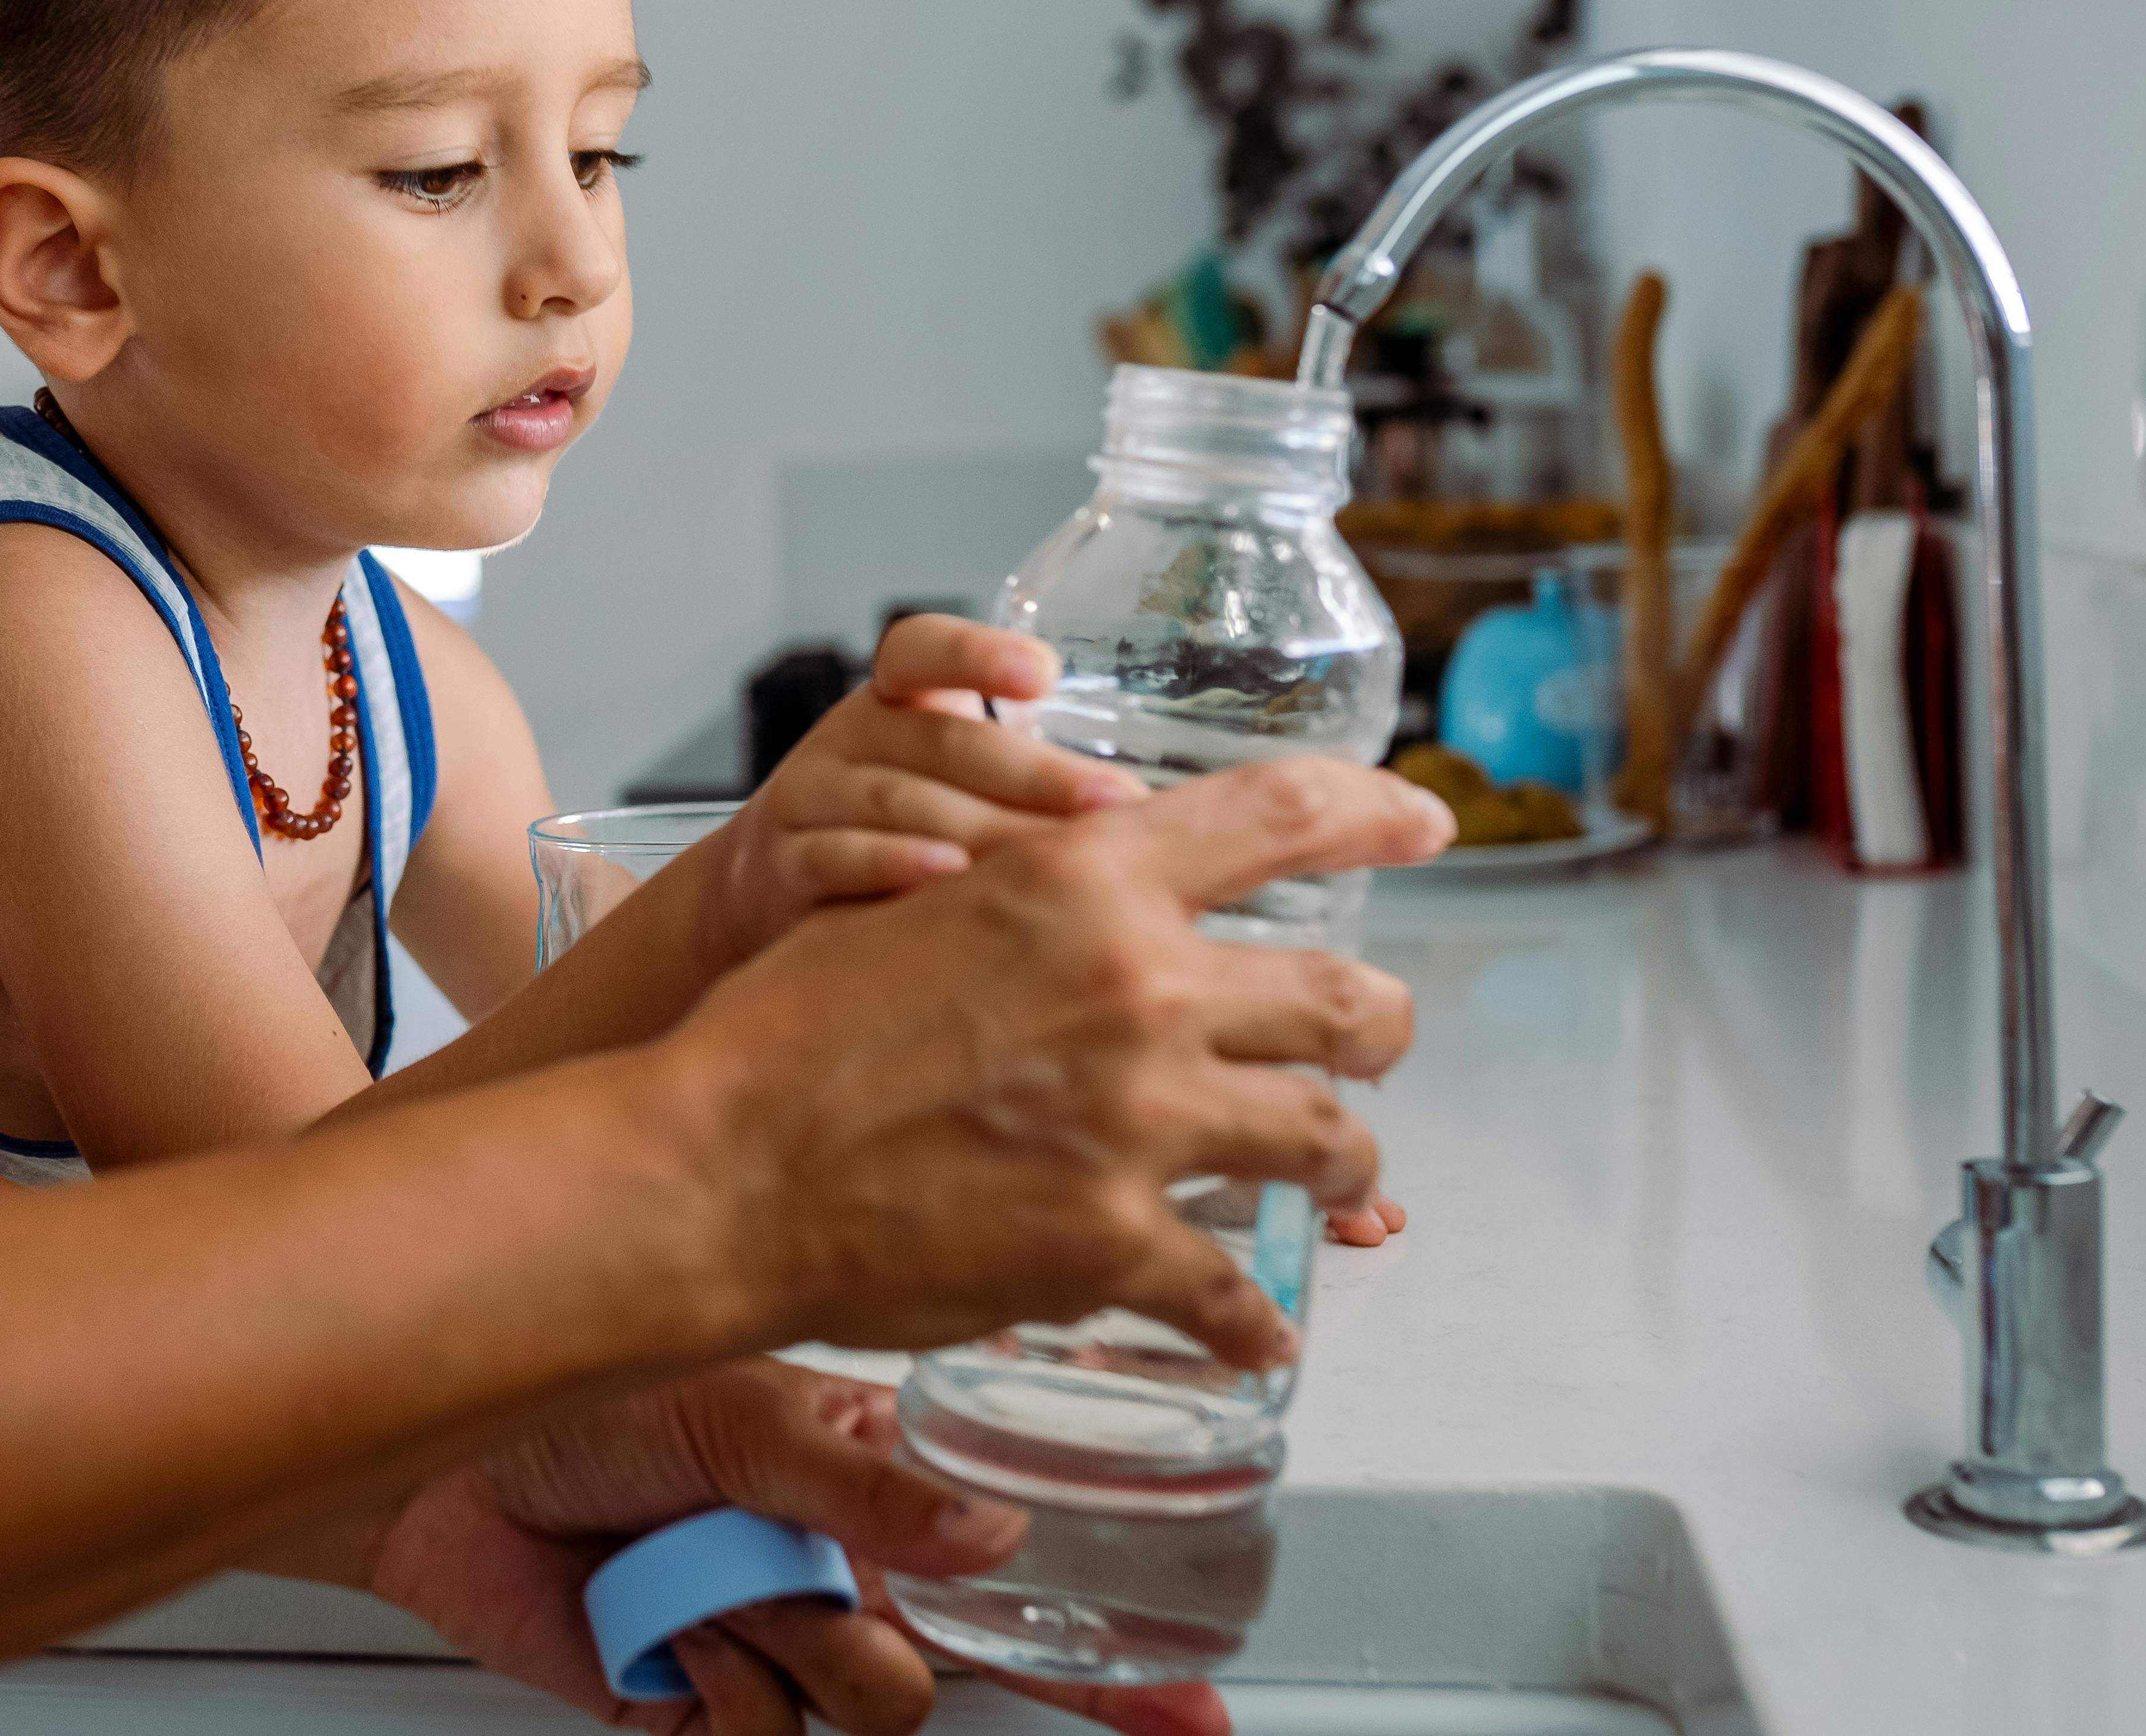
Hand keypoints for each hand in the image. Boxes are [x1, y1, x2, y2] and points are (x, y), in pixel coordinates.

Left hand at [356, 1359, 1216, 1734]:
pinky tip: (671, 1623)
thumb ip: (865, 1480)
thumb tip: (988, 1532)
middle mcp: (830, 1562)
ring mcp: (768, 1633)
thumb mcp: (738, 1410)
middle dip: (1042, 1679)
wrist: (435, 1464)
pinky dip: (720, 1680)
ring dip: (810, 1641)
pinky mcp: (695, 1703)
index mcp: (864, 1476)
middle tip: (1107, 1695)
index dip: (1103, 1619)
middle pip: (969, 1650)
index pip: (1012, 1550)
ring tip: (730, 1574)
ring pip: (875, 1697)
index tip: (1187, 1678)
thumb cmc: (573, 1395)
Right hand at [682, 757, 1449, 1362]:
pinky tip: (1260, 1335)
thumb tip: (1091, 884)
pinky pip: (1238, 1295)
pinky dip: (1258, 1323)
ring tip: (1334, 1174)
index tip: (1426, 822)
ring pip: (1327, 1137)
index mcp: (1087, 882)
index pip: (1282, 814)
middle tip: (1366, 1041)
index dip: (1377, 810)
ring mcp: (1139, 1124)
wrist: (719, 1167)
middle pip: (1345, 997)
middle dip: (1375, 1025)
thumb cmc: (786, 1035)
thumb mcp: (918, 905)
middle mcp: (1138, 990)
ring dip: (1344, 1159)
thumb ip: (1032, 898)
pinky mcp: (1114, 1245)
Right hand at [685, 616, 1137, 975]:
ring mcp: (811, 796)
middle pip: (942, 739)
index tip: (1042, 672)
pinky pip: (838, 855)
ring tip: (1059, 861)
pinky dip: (893, 864)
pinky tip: (948, 878)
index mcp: (896, 701)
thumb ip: (1028, 776)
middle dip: (1035, 772)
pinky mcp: (785, 864)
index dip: (978, 652)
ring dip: (983, 826)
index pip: (923, 649)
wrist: (766, 893)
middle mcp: (851, 737)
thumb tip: (1179, 811)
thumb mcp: (947, 783)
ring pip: (899, 800)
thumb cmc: (895, 833)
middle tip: (1119, 804)